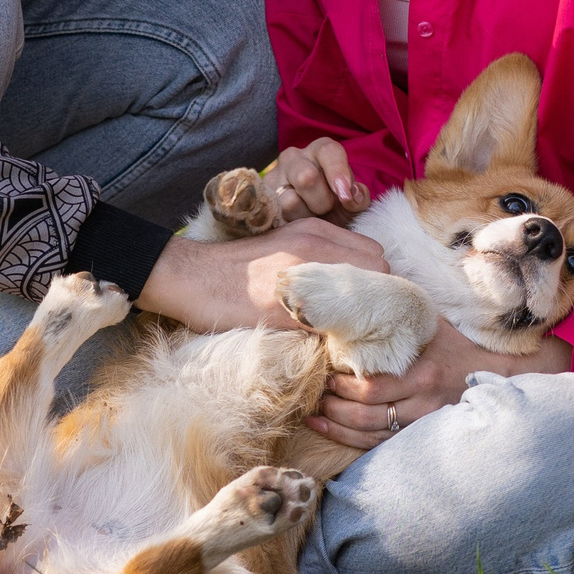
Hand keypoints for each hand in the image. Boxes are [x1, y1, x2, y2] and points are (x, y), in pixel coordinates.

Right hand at [136, 218, 387, 333]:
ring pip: (363, 297)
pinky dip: (337, 335)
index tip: (368, 298)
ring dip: (361, 316)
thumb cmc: (238, 267)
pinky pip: (334, 325)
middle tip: (363, 318)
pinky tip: (326, 343)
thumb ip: (321, 253)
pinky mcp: (291, 308)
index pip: (376, 254)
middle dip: (377, 296)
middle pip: (379, 273)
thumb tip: (354, 283)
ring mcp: (305, 276)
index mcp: (316, 230)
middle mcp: (317, 246)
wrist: (194, 276)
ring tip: (347, 331)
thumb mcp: (285, 243)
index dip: (377, 278)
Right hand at [265, 139, 368, 222]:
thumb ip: (359, 199)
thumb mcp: (353, 204)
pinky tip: (297, 227)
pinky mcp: (260, 200)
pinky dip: (290, 228)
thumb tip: (353, 196)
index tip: (345, 195)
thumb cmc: (337, 209)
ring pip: (289, 201)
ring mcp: (273, 178)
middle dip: (322, 202)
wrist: (312, 229)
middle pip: (306, 177)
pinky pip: (275, 217)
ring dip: (305, 218)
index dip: (338, 173)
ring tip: (310, 218)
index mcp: (321, 151)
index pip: (329, 151)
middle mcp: (294, 158)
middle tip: (327, 211)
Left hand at [309, 321, 571, 449]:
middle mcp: (422, 403)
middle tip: (315, 392)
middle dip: (333, 405)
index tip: (323, 372)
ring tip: (314, 414)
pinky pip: (379, 445)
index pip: (373, 387)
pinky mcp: (418, 436)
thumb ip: (401, 313)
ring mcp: (421, 424)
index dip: (342, 385)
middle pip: (366, 413)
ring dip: (336, 426)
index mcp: (423, 374)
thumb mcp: (431, 323)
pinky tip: (326, 430)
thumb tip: (362, 288)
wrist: (493, 375)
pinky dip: (349, 441)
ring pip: (369, 434)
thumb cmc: (454, 345)